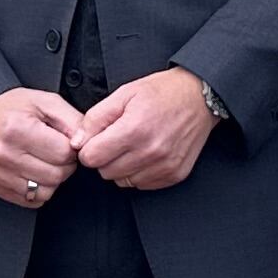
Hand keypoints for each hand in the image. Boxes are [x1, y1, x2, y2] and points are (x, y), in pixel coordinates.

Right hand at [0, 88, 87, 206]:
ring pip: (45, 192)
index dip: (71, 148)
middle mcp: (5, 154)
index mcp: (17, 129)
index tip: (66, 141)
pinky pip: (30, 201)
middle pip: (55, 175)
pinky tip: (34, 171)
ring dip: (52, 179)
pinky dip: (38, 190)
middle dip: (64, 165)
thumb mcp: (47, 102)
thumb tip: (83, 143)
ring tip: (45, 161)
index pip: (63, 153)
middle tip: (57, 151)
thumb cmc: (14, 108)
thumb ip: (72, 120)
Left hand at [74, 69, 216, 191]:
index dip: (89, 147)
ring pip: (123, 181)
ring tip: (134, 145)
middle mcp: (150, 151)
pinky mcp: (174, 174)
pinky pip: (142, 185)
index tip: (97, 139)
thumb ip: (96, 118)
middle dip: (105, 157)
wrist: (199, 96)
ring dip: (122, 166)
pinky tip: (147, 153)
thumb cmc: (163, 92)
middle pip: (105, 172)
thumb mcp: (124, 93)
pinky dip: (140, 172)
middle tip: (117, 139)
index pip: (92, 158)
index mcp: (134, 129)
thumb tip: (77, 141)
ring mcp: (164, 166)